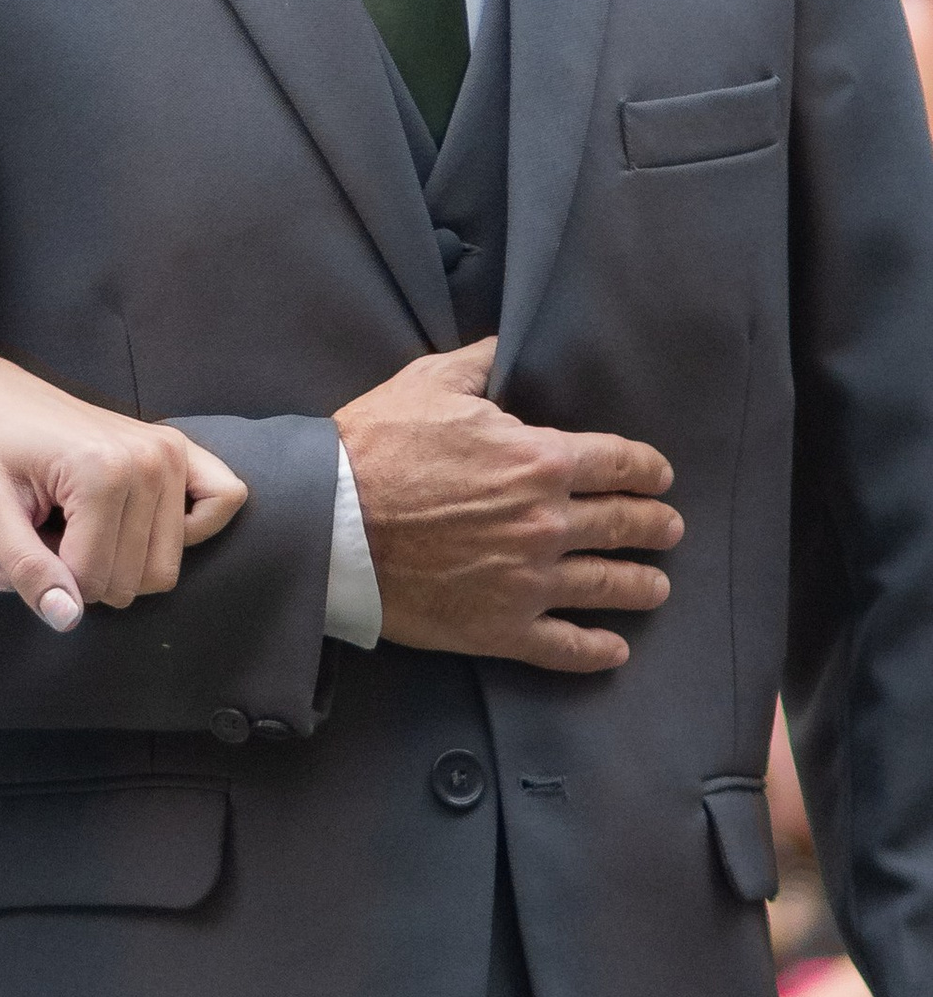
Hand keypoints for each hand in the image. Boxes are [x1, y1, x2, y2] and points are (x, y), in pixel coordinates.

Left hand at [0, 348, 249, 630]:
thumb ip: (27, 569)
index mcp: (100, 470)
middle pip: (134, 579)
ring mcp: (169, 450)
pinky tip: (139, 524)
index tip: (12, 551)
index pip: (92, 580)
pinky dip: (190, 530)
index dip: (47, 582)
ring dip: (118, 562)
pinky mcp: (177, 447)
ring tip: (73, 527)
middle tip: (42, 537)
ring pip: (165, 565)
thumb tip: (68, 621)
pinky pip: (222, 501)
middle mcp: (149, 459)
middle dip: (82, 577)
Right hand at [336, 338, 681, 672]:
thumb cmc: (375, 447)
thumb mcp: (429, 382)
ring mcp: (529, 581)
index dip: (648, 469)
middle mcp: (547, 522)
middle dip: (656, 524)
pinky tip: (615, 648)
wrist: (328, 522)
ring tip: (656, 585)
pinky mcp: (501, 627)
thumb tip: (509, 347)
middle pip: (626, 524)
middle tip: (668, 528)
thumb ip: (482, 364)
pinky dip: (598, 650)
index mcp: (538, 460)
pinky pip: (565, 645)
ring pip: (610, 586)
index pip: (620, 463)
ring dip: (643, 584)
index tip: (658, 476)